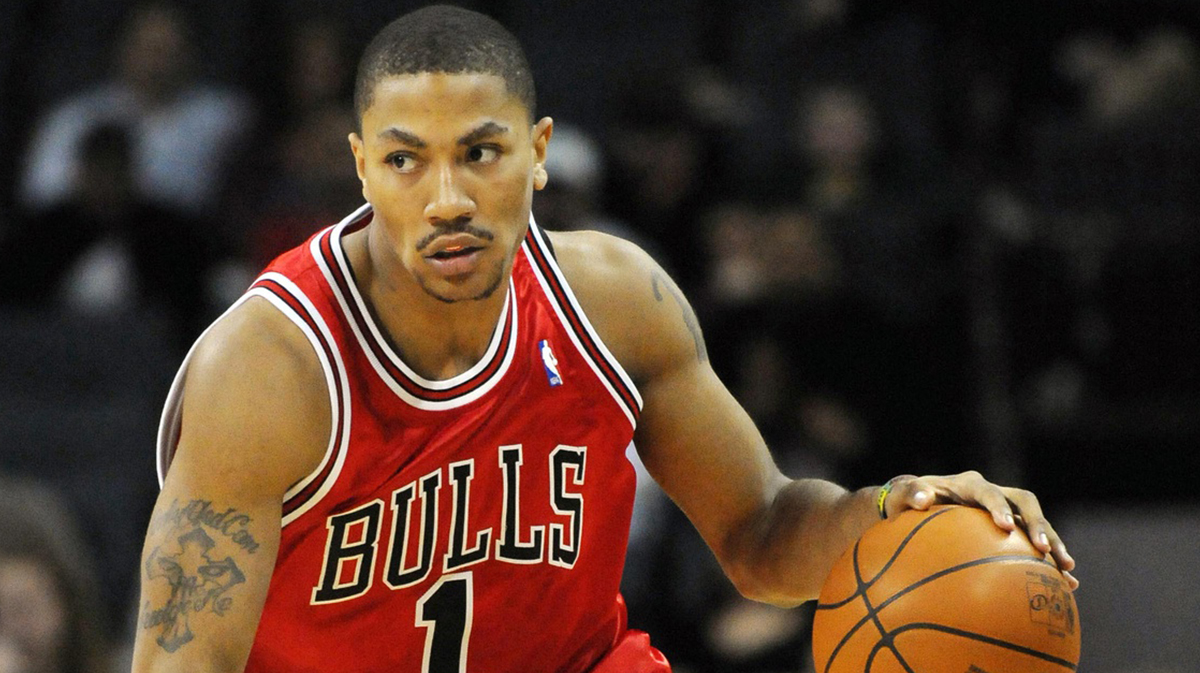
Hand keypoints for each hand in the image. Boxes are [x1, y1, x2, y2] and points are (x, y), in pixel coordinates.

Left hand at [881, 471, 1078, 590]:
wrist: (916, 503)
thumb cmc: (908, 499)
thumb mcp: (904, 495)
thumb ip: (910, 493)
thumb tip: (922, 499)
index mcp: (970, 484)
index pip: (989, 493)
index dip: (999, 507)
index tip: (1007, 527)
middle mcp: (994, 493)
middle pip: (1025, 503)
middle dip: (1038, 525)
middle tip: (1044, 550)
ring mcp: (1006, 510)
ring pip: (1037, 523)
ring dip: (1053, 544)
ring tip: (1068, 572)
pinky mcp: (1012, 529)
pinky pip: (1035, 544)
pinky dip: (1050, 562)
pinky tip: (1067, 584)